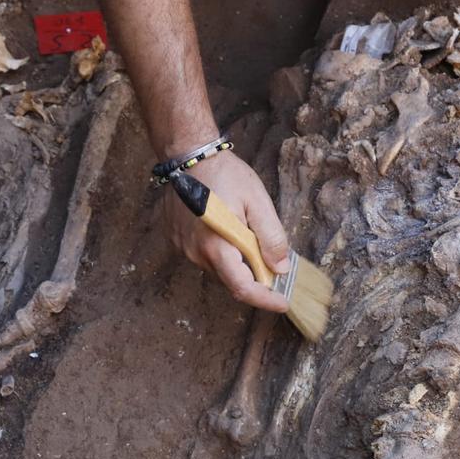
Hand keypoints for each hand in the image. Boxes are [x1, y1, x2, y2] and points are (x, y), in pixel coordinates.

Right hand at [163, 151, 291, 311]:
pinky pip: (204, 257)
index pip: (242, 288)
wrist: (189, 156)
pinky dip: (221, 252)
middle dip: (254, 278)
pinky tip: (227, 230)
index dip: (265, 300)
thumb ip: (271, 237)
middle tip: (272, 262)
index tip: (282, 302)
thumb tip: (280, 267)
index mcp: (217, 246)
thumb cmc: (225, 174)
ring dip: (237, 263)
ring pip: (218, 269)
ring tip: (247, 237)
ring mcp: (183, 248)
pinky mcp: (177, 240)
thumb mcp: (257, 202)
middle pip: (231, 280)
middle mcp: (196, 253)